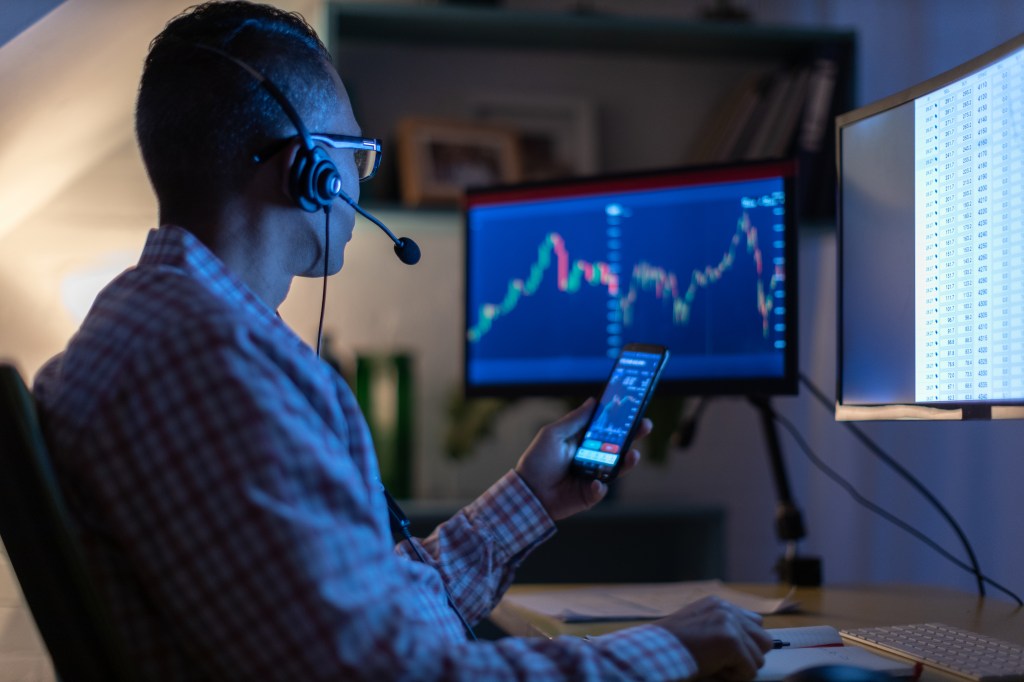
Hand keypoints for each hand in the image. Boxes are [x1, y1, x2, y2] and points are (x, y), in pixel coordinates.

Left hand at [513, 398, 650, 520]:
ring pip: (616, 468)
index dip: (621, 420)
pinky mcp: (590, 495)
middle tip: (646, 426)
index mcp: (583, 441)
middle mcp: (591, 458)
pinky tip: (595, 484)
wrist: (527, 492)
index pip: (607, 429)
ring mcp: (592, 476)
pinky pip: (601, 490)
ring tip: (633, 455)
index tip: (634, 408)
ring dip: (627, 462)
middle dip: (633, 436)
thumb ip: (575, 419)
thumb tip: (594, 401)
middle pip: (618, 446)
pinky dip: (599, 487)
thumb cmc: (537, 460)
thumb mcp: (553, 434)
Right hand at [654, 596, 771, 680]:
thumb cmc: (673, 646)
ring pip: (759, 658)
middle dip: (748, 656)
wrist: (655, 652)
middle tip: (723, 661)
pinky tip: (713, 670)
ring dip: (739, 668)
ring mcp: (730, 624)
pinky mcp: (732, 641)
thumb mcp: (699, 627)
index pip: (755, 623)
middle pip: (764, 640)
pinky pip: (750, 670)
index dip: (745, 644)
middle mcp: (727, 609)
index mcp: (718, 604)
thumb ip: (724, 627)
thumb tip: (752, 642)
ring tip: (715, 665)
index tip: (726, 652)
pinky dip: (734, 677)